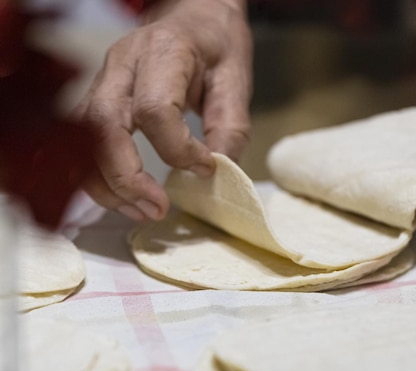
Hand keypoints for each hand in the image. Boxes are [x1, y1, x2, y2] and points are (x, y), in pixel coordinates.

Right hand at [76, 0, 251, 219]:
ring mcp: (103, 80)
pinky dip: (100, 177)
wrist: (193, 13)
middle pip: (103, 126)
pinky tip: (126, 197)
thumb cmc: (215, 43)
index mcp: (164, 52)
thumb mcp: (236, 78)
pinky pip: (84, 143)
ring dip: (108, 185)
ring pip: (84, 139)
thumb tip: (218, 175)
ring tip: (143, 211)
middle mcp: (122, 64)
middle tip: (158, 209)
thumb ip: (230, 126)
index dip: (178, 149)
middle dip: (126, 178)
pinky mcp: (98, 98)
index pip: (154, 109)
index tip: (206, 168)